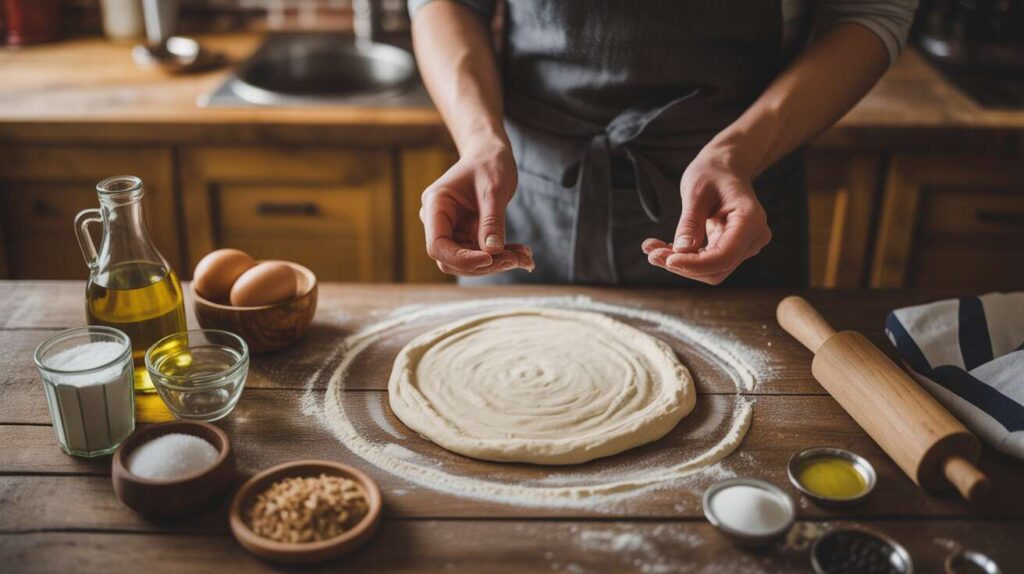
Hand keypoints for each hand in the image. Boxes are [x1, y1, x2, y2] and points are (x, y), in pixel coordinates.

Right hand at [420, 142, 534, 275]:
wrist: (490, 154)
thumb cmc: (489, 163)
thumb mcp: (494, 190)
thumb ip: (492, 221)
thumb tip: (492, 252)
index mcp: (435, 205)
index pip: (437, 246)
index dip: (461, 259)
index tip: (491, 258)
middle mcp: (438, 221)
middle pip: (451, 259)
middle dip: (484, 264)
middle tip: (517, 259)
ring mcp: (451, 230)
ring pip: (468, 261)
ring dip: (496, 263)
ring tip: (525, 257)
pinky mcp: (466, 235)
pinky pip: (480, 254)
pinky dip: (501, 256)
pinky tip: (522, 253)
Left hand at [642, 145, 770, 284]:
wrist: (724, 166)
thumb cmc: (712, 172)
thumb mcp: (696, 192)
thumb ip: (690, 222)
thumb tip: (681, 251)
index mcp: (750, 220)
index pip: (723, 256)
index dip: (694, 264)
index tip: (666, 259)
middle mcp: (753, 237)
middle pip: (716, 269)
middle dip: (683, 266)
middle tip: (651, 252)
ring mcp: (744, 246)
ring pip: (710, 270)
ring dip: (679, 264)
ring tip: (651, 249)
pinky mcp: (731, 249)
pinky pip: (707, 263)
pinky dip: (684, 259)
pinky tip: (662, 248)